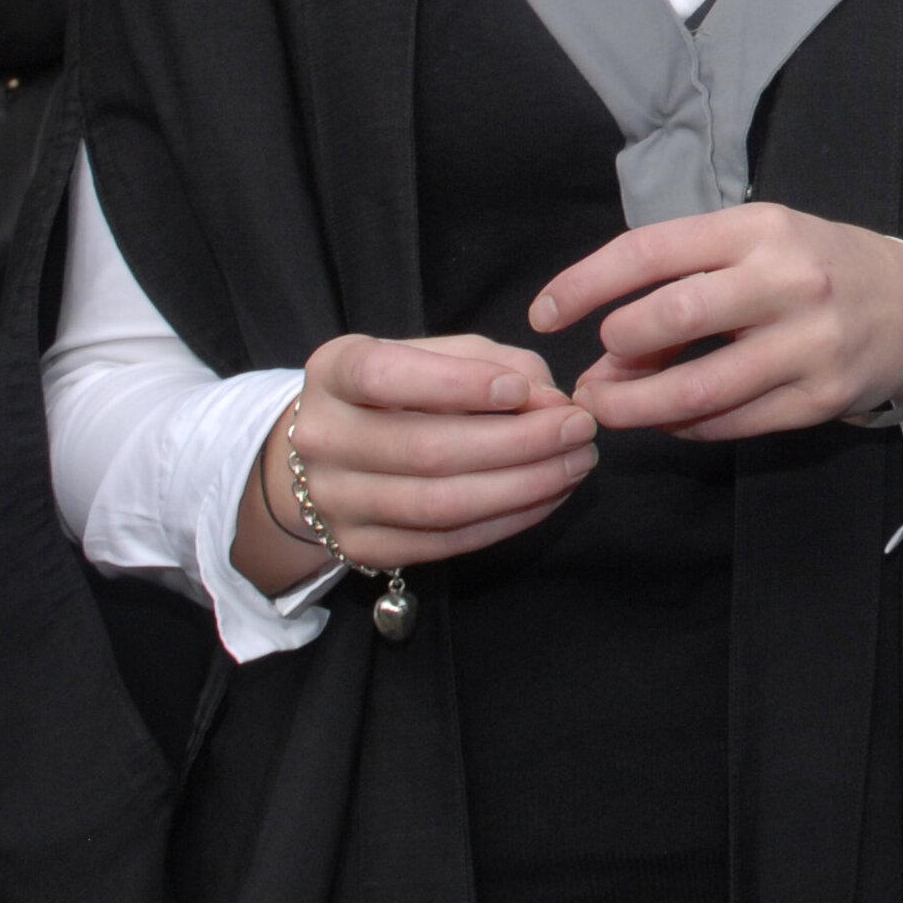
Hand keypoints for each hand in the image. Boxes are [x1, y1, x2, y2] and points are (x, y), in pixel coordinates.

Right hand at [230, 333, 595, 596]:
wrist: (332, 454)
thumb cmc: (400, 390)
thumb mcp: (437, 355)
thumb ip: (495, 363)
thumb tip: (551, 400)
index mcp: (334, 372)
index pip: (385, 376)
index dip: (458, 384)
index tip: (522, 390)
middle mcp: (323, 439)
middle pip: (426, 449)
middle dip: (518, 442)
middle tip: (580, 429)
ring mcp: (336, 501)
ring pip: (441, 504)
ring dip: (523, 486)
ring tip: (575, 463)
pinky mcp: (361, 548)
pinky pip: (445, 542)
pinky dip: (507, 520)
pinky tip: (548, 495)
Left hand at [530, 205, 902, 449]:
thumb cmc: (812, 267)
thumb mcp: (755, 245)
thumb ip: (686, 279)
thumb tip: (609, 346)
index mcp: (759, 229)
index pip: (651, 250)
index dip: (584, 284)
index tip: (544, 314)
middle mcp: (787, 281)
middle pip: (672, 318)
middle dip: (614, 351)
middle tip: (590, 373)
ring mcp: (810, 344)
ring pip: (698, 389)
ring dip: (636, 407)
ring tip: (608, 408)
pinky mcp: (822, 398)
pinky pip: (732, 424)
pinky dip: (686, 428)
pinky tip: (669, 420)